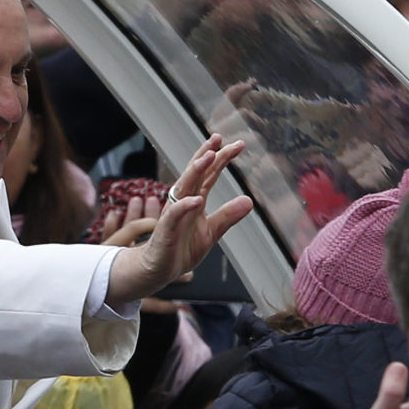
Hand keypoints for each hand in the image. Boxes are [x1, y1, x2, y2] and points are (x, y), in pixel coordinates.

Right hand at [106, 135, 251, 306]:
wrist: (160, 270)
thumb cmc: (182, 249)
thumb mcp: (212, 232)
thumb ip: (228, 216)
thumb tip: (249, 200)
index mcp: (194, 200)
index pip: (208, 174)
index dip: (221, 159)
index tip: (236, 145)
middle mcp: (183, 201)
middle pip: (195, 173)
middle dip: (206, 154)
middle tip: (218, 138)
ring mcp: (173, 213)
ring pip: (184, 187)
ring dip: (195, 171)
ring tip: (209, 157)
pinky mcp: (166, 229)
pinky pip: (175, 215)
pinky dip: (185, 206)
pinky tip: (197, 199)